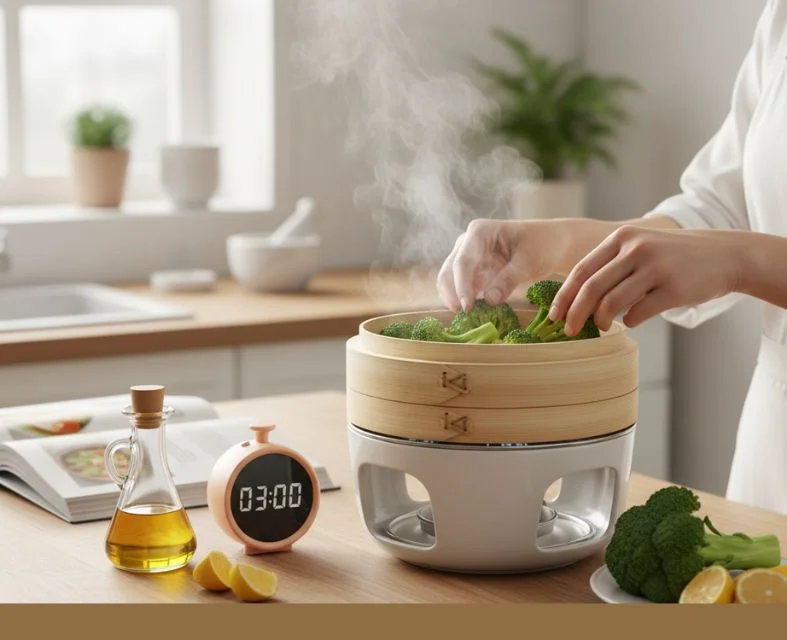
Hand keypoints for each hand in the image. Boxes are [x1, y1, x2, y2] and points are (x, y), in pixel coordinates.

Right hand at [437, 218, 570, 311]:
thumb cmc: (542, 245)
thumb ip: (508, 279)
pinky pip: (463, 286)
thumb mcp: (528, 261)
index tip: (467, 307)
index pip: (463, 261)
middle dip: (453, 292)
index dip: (462, 285)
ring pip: (451, 278)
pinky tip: (474, 313)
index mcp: (480, 232)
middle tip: (462, 314)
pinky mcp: (475, 271)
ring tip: (467, 316)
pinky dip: (465, 298)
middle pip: (450, 269)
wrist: (553, 244)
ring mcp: (470, 256)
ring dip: (455, 297)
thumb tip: (489, 300)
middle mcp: (469, 242)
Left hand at [549, 225, 741, 335]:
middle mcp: (637, 249)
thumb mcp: (640, 248)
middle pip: (592, 288)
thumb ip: (611, 266)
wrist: (725, 255)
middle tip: (569, 331)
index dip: (564, 295)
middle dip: (575, 313)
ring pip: (612, 303)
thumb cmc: (672, 257)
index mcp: (622, 238)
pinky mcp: (673, 288)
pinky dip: (629, 322)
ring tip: (603, 327)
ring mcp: (656, 267)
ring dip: (601, 321)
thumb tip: (575, 300)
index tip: (553, 315)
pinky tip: (631, 320)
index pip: (582, 270)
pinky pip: (638, 313)